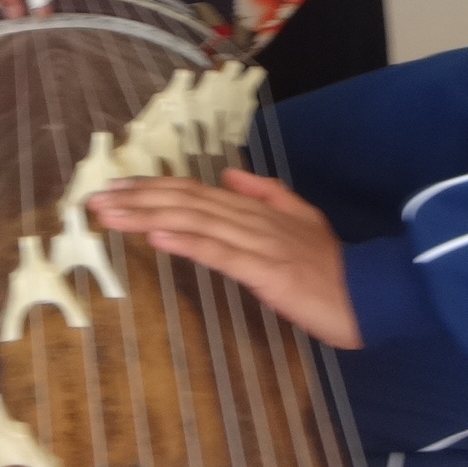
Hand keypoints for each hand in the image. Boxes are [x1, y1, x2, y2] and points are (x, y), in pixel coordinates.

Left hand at [91, 170, 361, 348]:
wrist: (373, 293)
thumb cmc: (333, 266)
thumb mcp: (300, 217)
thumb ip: (265, 194)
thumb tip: (227, 174)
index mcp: (255, 209)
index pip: (194, 192)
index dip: (153, 188)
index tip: (115, 188)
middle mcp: (250, 219)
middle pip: (185, 202)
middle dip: (137, 199)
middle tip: (94, 197)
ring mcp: (257, 243)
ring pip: (194, 222)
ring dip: (148, 216)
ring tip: (111, 213)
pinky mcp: (265, 271)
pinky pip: (219, 253)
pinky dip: (186, 242)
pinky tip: (157, 237)